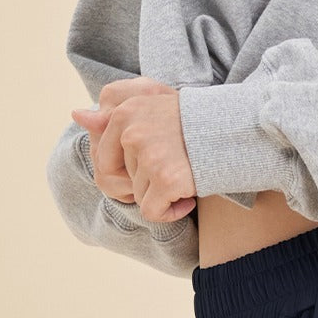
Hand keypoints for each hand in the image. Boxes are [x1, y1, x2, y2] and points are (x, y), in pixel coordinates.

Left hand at [74, 84, 196, 224]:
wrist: (240, 129)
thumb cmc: (196, 121)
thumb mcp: (153, 106)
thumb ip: (114, 113)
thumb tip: (77, 115)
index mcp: (123, 109)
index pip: (103, 159)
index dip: (128, 169)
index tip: (155, 158)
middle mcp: (131, 128)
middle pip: (118, 178)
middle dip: (143, 182)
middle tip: (172, 167)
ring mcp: (148, 153)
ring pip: (136, 195)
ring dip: (160, 194)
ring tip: (186, 171)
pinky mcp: (165, 177)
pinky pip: (151, 211)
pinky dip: (170, 211)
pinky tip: (188, 196)